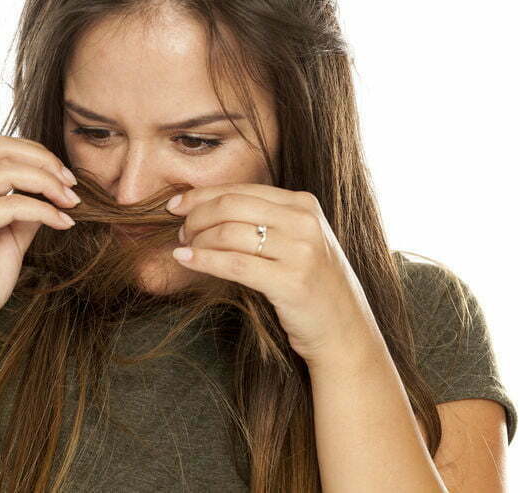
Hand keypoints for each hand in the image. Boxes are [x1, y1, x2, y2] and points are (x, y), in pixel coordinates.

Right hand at [0, 136, 79, 341]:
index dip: (37, 155)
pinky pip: (12, 204)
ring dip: (48, 182)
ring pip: (8, 170)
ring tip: (71, 202)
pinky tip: (62, 222)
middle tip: (72, 184)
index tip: (66, 179)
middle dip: (45, 160)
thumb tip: (52, 191)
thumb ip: (24, 212)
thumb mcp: (8, 239)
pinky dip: (44, 209)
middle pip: (2, 147)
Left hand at [165, 183, 380, 367]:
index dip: (201, 195)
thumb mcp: (297, 240)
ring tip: (184, 248)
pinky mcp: (291, 282)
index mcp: (303, 204)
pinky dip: (203, 260)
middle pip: (231, 206)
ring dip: (197, 240)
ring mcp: (300, 251)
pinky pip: (234, 264)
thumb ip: (265, 219)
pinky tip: (185, 260)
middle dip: (196, 216)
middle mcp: (304, 222)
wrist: (344, 331)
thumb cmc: (311, 285)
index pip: (241, 189)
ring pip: (229, 233)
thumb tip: (208, 207)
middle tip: (181, 231)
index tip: (175, 205)